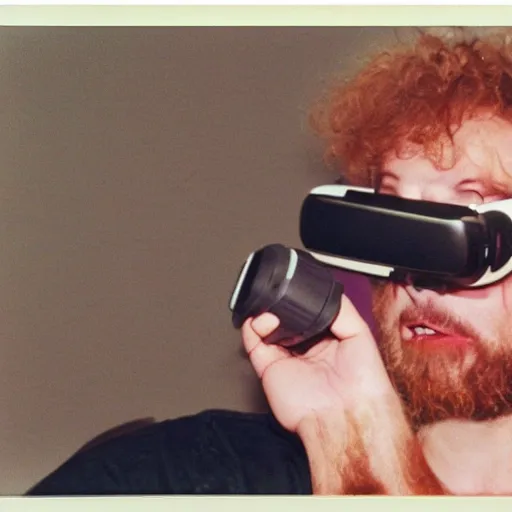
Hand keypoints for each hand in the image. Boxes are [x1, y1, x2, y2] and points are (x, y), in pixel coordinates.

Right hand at [241, 295, 396, 432]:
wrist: (345, 414)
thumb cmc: (362, 382)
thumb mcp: (360, 335)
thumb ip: (342, 311)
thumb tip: (327, 293)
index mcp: (326, 340)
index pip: (306, 314)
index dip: (299, 301)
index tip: (296, 290)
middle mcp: (304, 349)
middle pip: (284, 319)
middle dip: (280, 306)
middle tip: (282, 298)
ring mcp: (286, 358)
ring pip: (265, 328)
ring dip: (264, 313)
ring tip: (272, 312)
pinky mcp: (269, 368)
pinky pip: (253, 344)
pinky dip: (251, 328)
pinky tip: (261, 320)